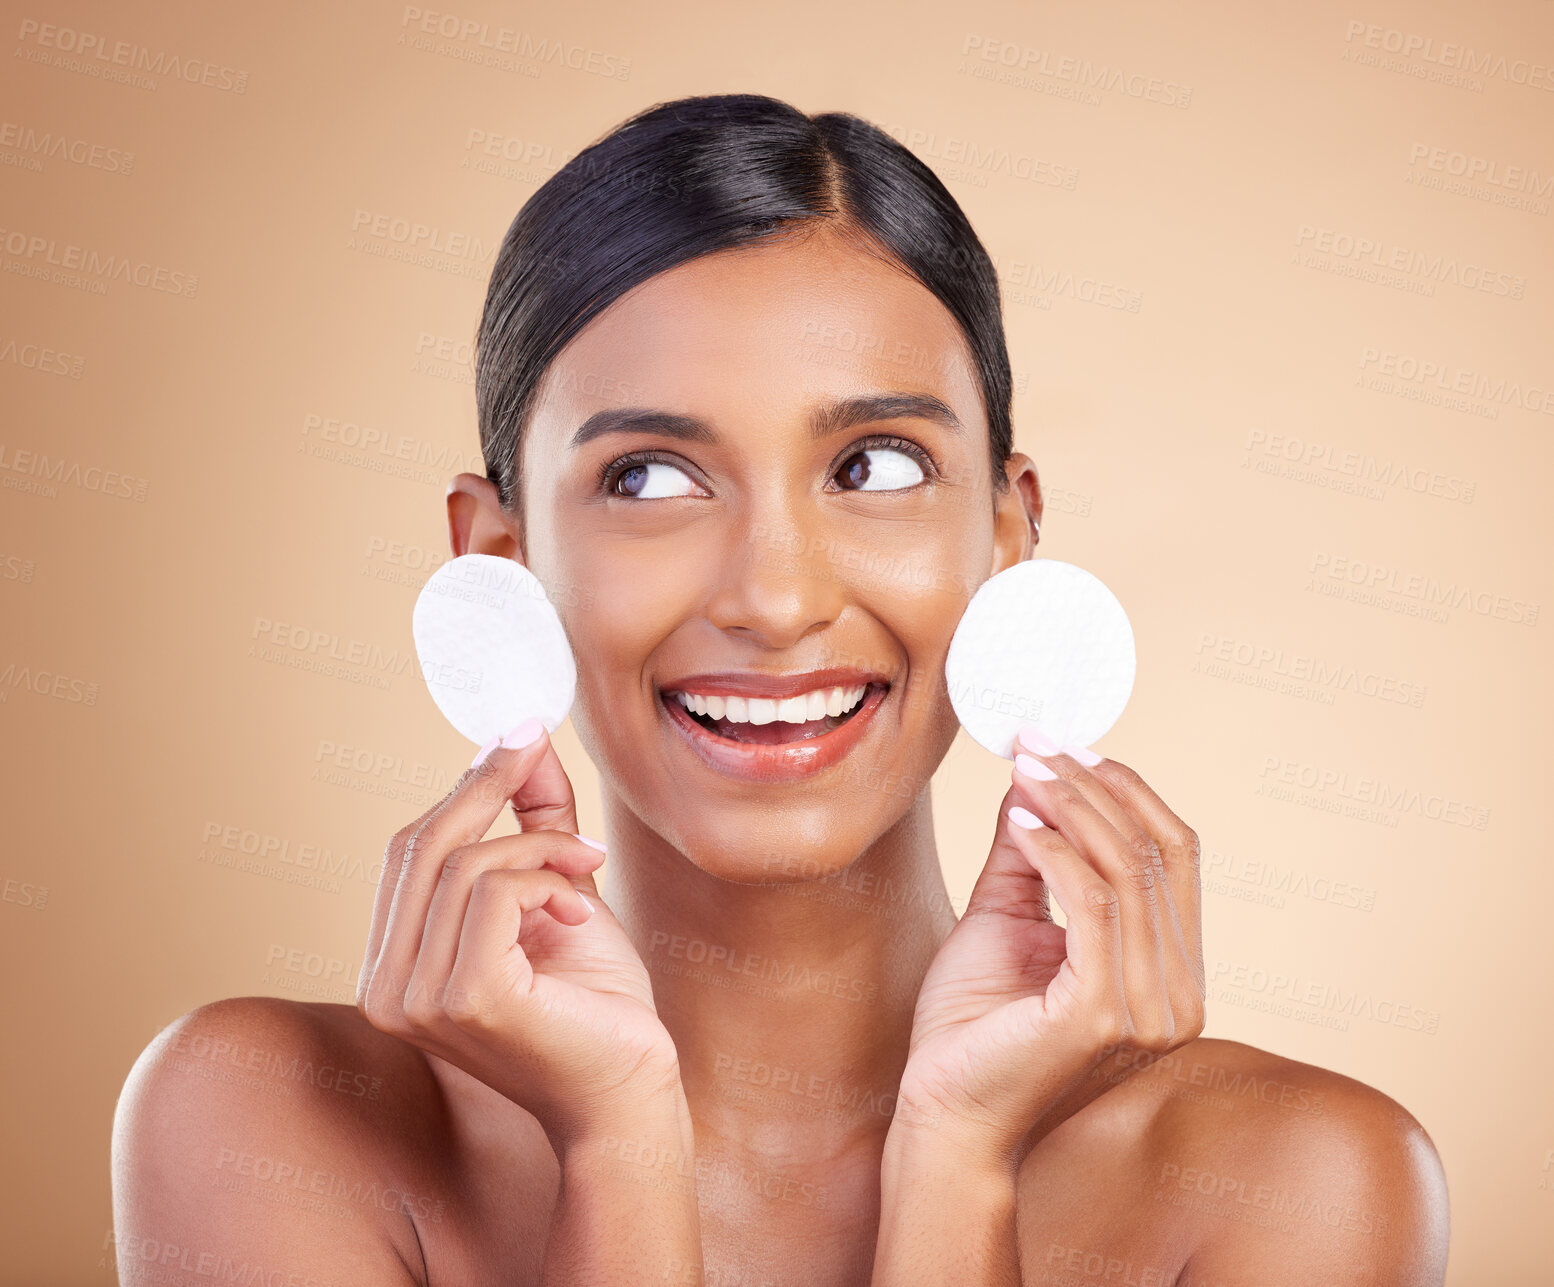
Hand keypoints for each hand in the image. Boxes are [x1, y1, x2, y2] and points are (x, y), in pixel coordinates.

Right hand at [357, 719, 681, 1149]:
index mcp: (393, 968)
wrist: (629, 1089)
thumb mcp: (555, 889)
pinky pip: (494, 893)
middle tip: (537, 744)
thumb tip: (523, 735)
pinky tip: (578, 908)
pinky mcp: (467, 998)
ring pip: (466, 865)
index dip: (460, 786)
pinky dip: (545, 879)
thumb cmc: (594, 1003)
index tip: (516, 736)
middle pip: (421, 847)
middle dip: (487, 785)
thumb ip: (532, 820)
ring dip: (540, 848)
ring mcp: (418, 1001)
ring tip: (585, 870)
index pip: (405, 852)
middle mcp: (386, 991)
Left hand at [894, 727, 1204, 1167]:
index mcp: (1174, 973)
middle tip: (1040, 743)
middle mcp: (1180, 995)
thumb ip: (1031, 851)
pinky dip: (1054, 850)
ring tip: (1025, 771)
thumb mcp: (1008, 915)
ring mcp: (1150, 1009)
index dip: (1127, 790)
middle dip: (1097, 786)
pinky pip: (1091, 904)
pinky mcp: (1104, 1014)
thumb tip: (1036, 773)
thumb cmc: (973, 1024)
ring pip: (1127, 870)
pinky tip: (1018, 822)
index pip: (1176, 856)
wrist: (943, 1109)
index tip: (1067, 745)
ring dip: (1072, 807)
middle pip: (1159, 853)